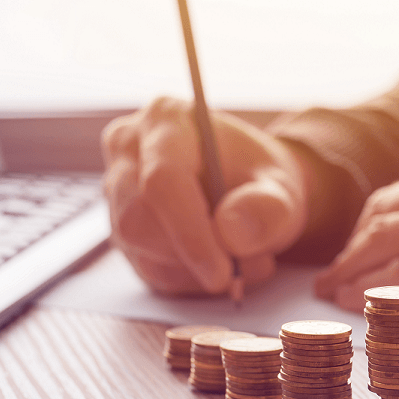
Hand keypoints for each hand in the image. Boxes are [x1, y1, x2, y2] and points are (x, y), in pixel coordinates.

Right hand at [101, 97, 309, 294]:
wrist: (251, 185)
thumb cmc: (261, 178)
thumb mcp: (281, 188)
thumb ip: (267, 207)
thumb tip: (232, 233)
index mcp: (166, 120)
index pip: (162, 179)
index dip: (189, 231)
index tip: (222, 272)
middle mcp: (129, 148)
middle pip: (137, 218)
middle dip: (192, 255)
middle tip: (245, 267)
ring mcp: (117, 188)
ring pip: (136, 246)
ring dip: (192, 270)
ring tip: (240, 261)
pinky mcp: (119, 224)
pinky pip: (142, 265)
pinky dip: (185, 277)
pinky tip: (215, 264)